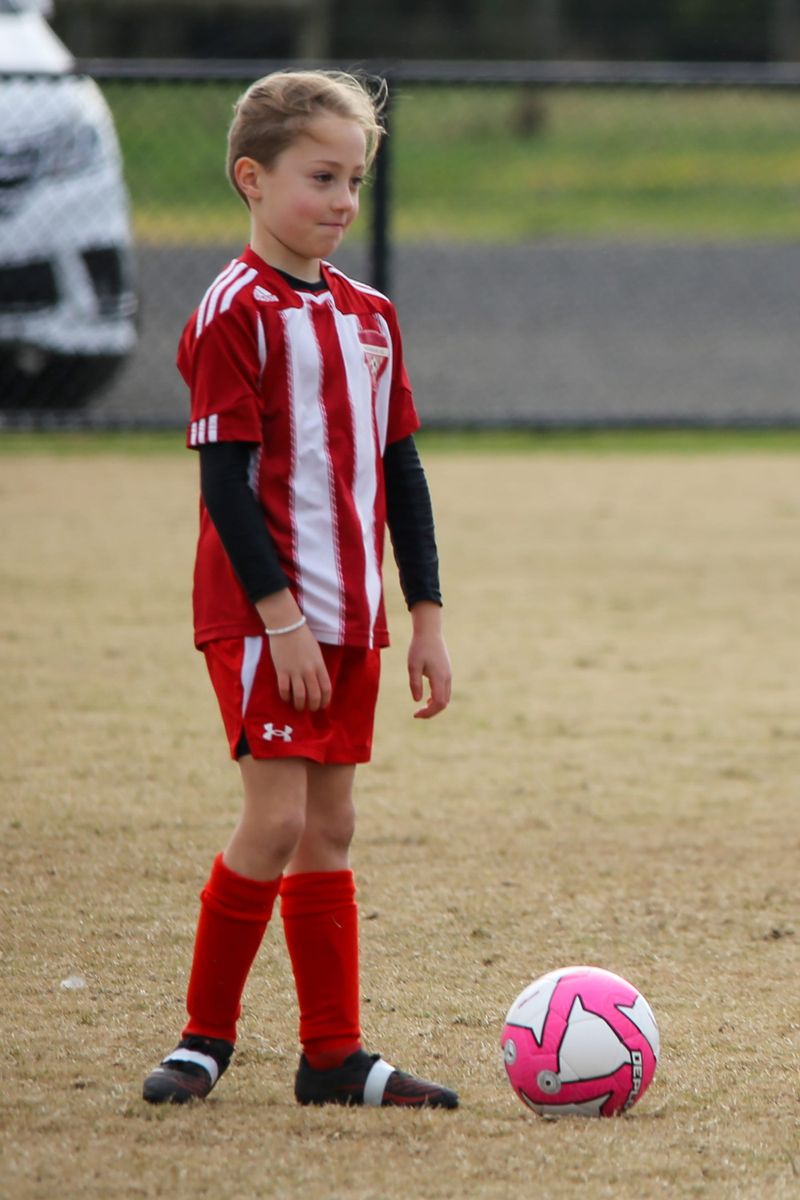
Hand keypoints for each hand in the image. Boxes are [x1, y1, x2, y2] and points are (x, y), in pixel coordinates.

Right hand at [268, 623, 331, 711]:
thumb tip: (317, 682)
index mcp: (319, 665)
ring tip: (298, 707)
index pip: (326, 688)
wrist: (287, 626)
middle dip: (313, 706)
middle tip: (310, 708)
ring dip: (299, 705)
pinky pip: (284, 690)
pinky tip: (286, 697)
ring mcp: (295, 672)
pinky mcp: (281, 671)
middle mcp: (309, 671)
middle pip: (314, 696)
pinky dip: (285, 697)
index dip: (325, 701)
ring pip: (300, 696)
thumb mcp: (316, 652)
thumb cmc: (303, 637)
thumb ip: (318, 667)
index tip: (323, 706)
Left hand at [407, 602, 451, 718]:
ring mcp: (448, 675)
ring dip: (435, 705)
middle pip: (444, 703)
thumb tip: (417, 701)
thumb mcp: (412, 665)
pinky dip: (438, 698)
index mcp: (439, 677)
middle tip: (417, 714)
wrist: (429, 632)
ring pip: (446, 697)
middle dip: (431, 712)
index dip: (428, 712)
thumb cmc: (419, 647)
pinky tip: (427, 699)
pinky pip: (445, 690)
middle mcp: (447, 678)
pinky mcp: (447, 671)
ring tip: (421, 708)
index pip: (439, 703)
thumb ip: (415, 683)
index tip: (415, 714)